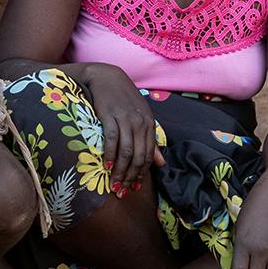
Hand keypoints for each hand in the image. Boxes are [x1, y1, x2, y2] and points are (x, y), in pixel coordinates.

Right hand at [81, 64, 162, 195]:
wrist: (106, 77)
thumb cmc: (123, 98)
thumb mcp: (141, 117)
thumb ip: (151, 141)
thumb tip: (161, 164)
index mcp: (149, 124)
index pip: (148, 155)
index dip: (141, 174)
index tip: (133, 187)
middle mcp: (140, 123)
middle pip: (138, 157)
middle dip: (130, 177)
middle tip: (122, 191)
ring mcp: (125, 119)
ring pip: (126, 152)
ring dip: (120, 171)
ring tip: (113, 184)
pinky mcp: (109, 116)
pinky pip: (111, 140)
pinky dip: (109, 155)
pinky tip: (105, 165)